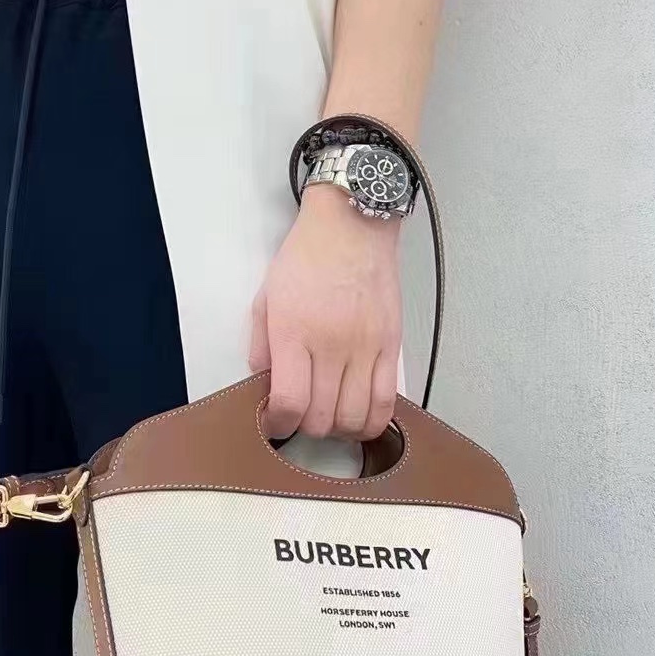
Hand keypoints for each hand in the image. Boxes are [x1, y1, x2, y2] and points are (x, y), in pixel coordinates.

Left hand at [249, 184, 402, 440]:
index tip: (275, 423)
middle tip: (301, 417)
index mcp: (294, 332)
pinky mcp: (392, 346)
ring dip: (339, 430)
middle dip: (306, 428)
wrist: (352, 226)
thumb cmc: (304, 258)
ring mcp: (366, 347)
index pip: (289, 402)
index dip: (279, 424)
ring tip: (330, 418)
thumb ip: (262, 346)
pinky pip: (386, 401)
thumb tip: (266, 387)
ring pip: (356, 417)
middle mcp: (331, 344)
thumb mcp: (266, 297)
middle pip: (323, 417)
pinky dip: (372, 421)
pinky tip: (359, 418)